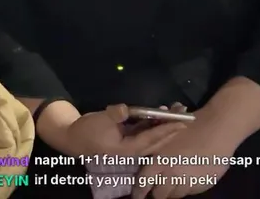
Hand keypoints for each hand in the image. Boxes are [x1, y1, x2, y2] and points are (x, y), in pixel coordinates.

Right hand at [49, 104, 185, 158]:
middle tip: (186, 114)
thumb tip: (126, 110)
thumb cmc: (87, 131)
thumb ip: (114, 115)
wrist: (72, 138)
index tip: (182, 122)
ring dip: (164, 124)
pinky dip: (154, 123)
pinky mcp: (127, 139)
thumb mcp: (100, 120)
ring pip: (153, 135)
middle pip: (157, 139)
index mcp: (128, 150)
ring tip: (177, 111)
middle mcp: (133, 150)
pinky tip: (161, 112)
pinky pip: (145, 132)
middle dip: (172, 127)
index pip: (152, 139)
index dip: (168, 130)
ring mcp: (131, 144)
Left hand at [131, 116, 236, 198]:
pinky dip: (188, 186)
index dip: (139, 192)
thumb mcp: (164, 134)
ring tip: (178, 177)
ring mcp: (189, 183)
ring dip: (174, 189)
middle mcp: (172, 176)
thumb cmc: (189, 125)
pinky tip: (192, 174)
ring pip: (175, 195)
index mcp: (159, 162)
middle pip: (159, 194)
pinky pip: (191, 192)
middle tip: (160, 186)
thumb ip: (151, 148)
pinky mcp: (203, 185)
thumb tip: (142, 161)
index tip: (138, 196)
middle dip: (158, 191)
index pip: (143, 185)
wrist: (218, 128)